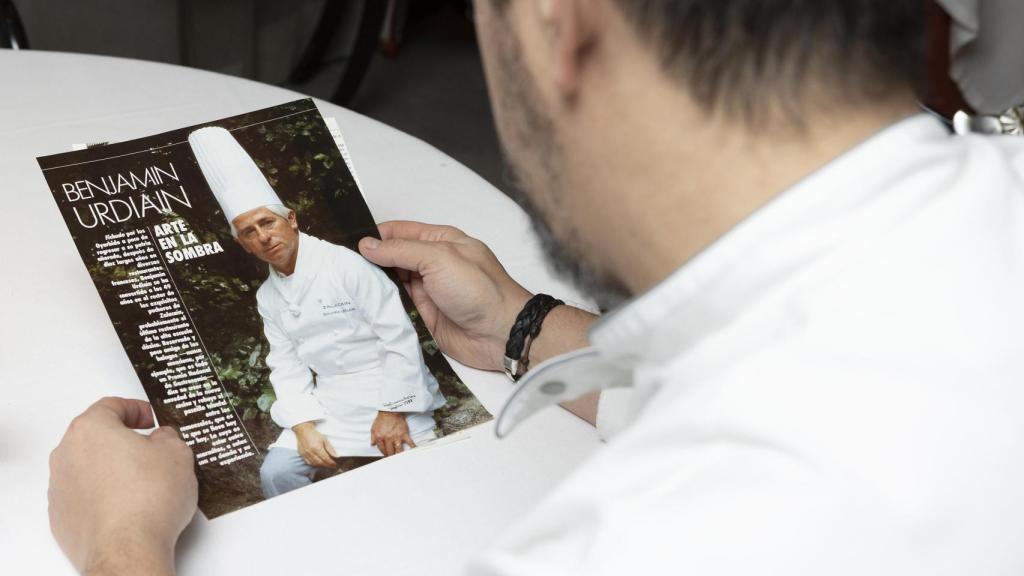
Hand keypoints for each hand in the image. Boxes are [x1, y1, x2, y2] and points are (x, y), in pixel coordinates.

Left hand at [48, 397, 196, 575]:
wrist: (128, 549)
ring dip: (112, 468)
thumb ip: (168, 437)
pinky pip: (83, 495)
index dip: (136, 409)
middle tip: (150, 450)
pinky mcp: (62, 515)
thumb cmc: (148, 500)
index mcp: (91, 430)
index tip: (150, 419)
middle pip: (96, 436)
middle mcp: (67, 454)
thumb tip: (161, 439)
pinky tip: (128, 506)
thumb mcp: (177, 453)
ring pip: (88, 466)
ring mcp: (61, 486)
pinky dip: (103, 494)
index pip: (111, 406)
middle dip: (123, 440)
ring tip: (143, 482)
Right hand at [293, 422, 338, 468]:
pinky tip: (318, 464)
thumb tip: (336, 456)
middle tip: (331, 466)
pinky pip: (308, 463)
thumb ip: (330, 449)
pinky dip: (314, 465)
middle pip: (320, 463)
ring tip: (326, 465)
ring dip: (321, 466)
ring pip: (314, 464)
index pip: (325, 459)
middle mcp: (311, 452)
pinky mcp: (302, 455)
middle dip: (327, 465)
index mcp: (317, 448)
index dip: (331, 463)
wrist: (303, 431)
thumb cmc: (314, 434)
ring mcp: (305, 454)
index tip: (334, 464)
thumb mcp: (325, 440)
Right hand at [359, 221, 531, 370]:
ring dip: (371, 287)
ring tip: (342, 286)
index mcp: (440, 241)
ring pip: (390, 285)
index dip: (374, 236)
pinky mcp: (423, 316)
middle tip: (339, 267)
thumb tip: (367, 245)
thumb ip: (401, 250)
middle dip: (368, 262)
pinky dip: (380, 309)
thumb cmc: (480, 290)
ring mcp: (427, 291)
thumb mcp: (439, 258)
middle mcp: (431, 265)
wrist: (500, 334)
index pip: (399, 232)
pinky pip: (396, 309)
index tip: (347, 243)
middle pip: (391, 259)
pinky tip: (358, 308)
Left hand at [371, 411, 414, 455]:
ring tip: (400, 458)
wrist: (390, 411)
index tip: (385, 455)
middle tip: (392, 458)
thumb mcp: (373, 428)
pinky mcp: (404, 434)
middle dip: (391, 456)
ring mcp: (396, 437)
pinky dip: (412, 447)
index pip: (381, 449)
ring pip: (398, 450)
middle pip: (390, 452)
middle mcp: (388, 438)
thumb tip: (372, 444)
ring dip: (399, 455)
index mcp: (379, 437)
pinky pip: (409, 442)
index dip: (383, 453)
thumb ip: (372, 437)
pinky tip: (413, 451)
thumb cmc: (382, 419)